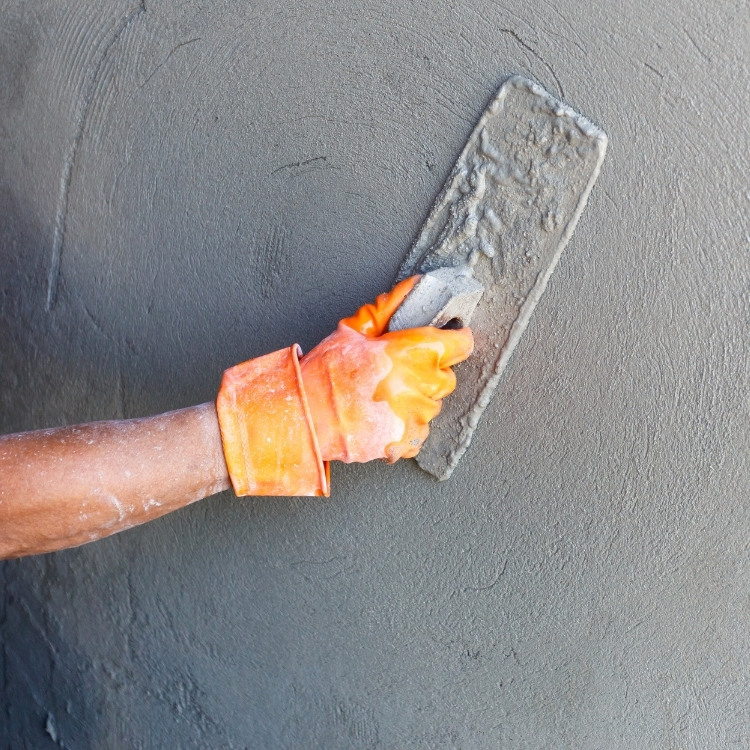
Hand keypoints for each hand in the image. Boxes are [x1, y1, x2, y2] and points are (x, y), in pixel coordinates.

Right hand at [300, 277, 473, 462]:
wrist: (305, 416)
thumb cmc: (325, 373)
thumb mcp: (353, 331)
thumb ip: (388, 309)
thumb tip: (414, 287)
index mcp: (411, 352)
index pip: (461, 344)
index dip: (455, 340)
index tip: (449, 340)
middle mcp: (419, 385)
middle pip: (447, 377)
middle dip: (428, 373)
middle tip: (399, 372)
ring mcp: (414, 416)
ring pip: (432, 405)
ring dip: (416, 400)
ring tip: (384, 396)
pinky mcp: (406, 441)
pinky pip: (419, 431)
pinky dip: (405, 426)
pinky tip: (382, 416)